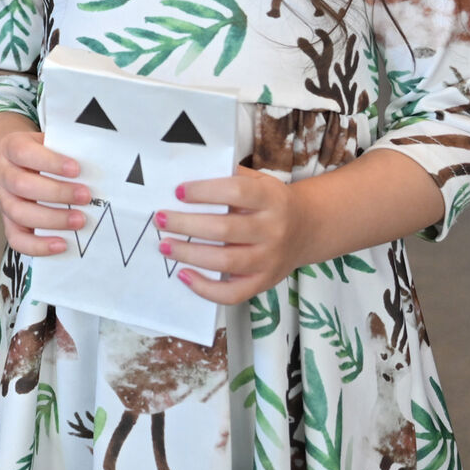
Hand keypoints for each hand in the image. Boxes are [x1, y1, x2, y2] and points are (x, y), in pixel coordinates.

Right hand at [0, 120, 89, 257]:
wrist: (16, 162)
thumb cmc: (42, 152)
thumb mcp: (50, 141)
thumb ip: (66, 148)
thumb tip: (98, 161)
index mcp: (11, 148)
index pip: (23, 153)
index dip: (49, 162)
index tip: (76, 169)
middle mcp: (3, 174)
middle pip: (21, 185)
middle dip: (56, 192)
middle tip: (85, 196)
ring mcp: (3, 200)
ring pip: (18, 213)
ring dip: (51, 219)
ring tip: (79, 220)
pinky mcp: (8, 223)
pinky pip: (16, 239)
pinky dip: (38, 245)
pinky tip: (62, 244)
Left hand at [159, 167, 307, 304]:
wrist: (308, 228)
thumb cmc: (270, 201)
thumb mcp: (258, 181)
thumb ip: (229, 177)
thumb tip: (184, 176)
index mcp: (271, 199)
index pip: (236, 192)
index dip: (204, 192)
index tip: (178, 192)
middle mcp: (273, 230)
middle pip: (224, 229)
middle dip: (186, 225)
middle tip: (160, 219)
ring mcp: (269, 260)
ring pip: (225, 262)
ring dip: (189, 254)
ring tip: (164, 245)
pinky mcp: (264, 282)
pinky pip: (233, 293)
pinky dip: (205, 288)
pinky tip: (184, 274)